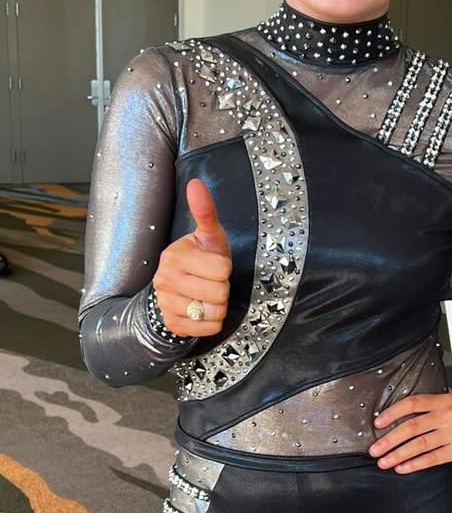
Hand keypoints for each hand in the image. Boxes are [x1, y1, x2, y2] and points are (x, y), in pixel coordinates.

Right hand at [152, 178, 231, 337]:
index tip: (213, 265)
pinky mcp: (172, 324)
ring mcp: (166, 304)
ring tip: (206, 295)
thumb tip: (196, 184)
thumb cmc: (200, 259)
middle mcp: (165, 280)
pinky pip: (209, 328)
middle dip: (222, 288)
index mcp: (174, 255)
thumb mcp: (207, 236)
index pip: (222, 267)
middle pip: (219, 291)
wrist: (178, 289)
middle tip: (210, 281)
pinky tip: (202, 310)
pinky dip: (212, 323)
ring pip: (214, 311)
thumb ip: (205, 212)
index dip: (224, 267)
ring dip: (218, 306)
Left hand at [368, 389, 451, 470]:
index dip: (392, 413)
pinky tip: (402, 468)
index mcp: (444, 400)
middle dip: (389, 440)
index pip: (412, 403)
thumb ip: (435, 401)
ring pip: (419, 444)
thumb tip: (406, 404)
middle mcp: (449, 415)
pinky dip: (415, 464)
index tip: (377, 424)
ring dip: (398, 454)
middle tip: (374, 449)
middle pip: (412, 427)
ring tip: (383, 462)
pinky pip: (433, 458)